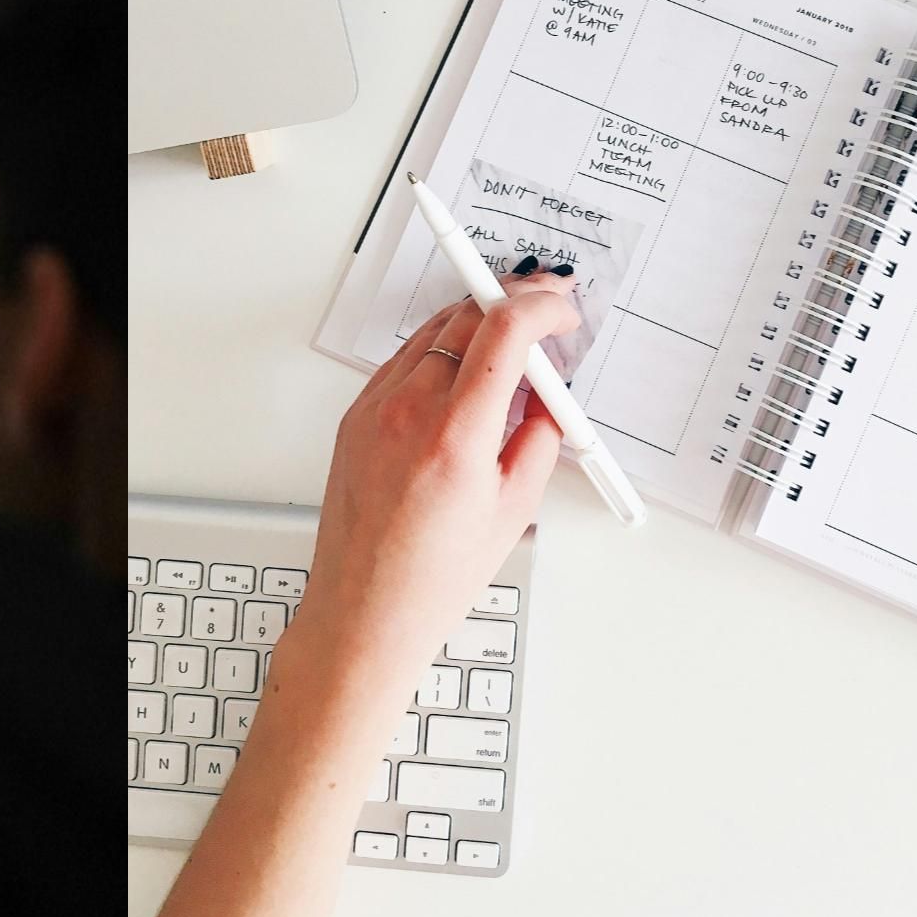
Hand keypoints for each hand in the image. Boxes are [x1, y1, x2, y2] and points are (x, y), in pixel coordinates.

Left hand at [303, 274, 581, 682]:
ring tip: (511, 352)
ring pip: (433, 331)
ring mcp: (373, 410)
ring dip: (477, 325)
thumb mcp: (513, 509)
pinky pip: (404, 360)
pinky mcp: (355, 417)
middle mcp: (406, 412)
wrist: (364, 613)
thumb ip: (539, 438)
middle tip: (545, 316)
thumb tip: (548, 396)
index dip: (541, 306)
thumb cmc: (431, 579)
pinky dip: (441, 353)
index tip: (561, 311)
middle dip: (514, 304)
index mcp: (454, 436)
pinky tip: (464, 376)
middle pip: (467, 315)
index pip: (503, 330)